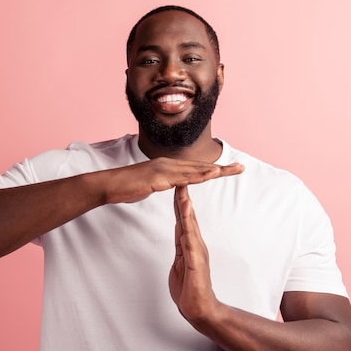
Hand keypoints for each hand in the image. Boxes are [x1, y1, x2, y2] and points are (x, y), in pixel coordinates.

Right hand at [101, 157, 242, 203]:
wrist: (109, 185)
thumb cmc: (127, 186)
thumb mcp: (150, 184)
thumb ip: (162, 183)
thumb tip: (168, 184)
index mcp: (168, 166)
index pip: (196, 168)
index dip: (214, 168)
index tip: (230, 169)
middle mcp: (169, 164)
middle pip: (201, 166)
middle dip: (222, 167)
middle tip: (242, 167)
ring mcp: (164, 169)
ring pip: (195, 170)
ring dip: (215, 170)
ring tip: (233, 170)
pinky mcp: (159, 178)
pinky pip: (182, 178)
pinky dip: (199, 176)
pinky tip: (211, 175)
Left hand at [169, 185, 220, 323]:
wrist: (198, 309)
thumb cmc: (189, 288)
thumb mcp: (180, 262)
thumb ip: (181, 246)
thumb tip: (179, 232)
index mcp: (190, 243)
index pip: (182, 218)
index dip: (178, 200)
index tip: (174, 182)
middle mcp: (196, 243)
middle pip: (187, 216)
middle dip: (183, 195)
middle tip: (182, 175)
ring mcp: (197, 251)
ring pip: (190, 224)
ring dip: (186, 207)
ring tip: (183, 189)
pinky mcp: (196, 261)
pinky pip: (190, 240)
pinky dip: (188, 226)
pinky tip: (185, 216)